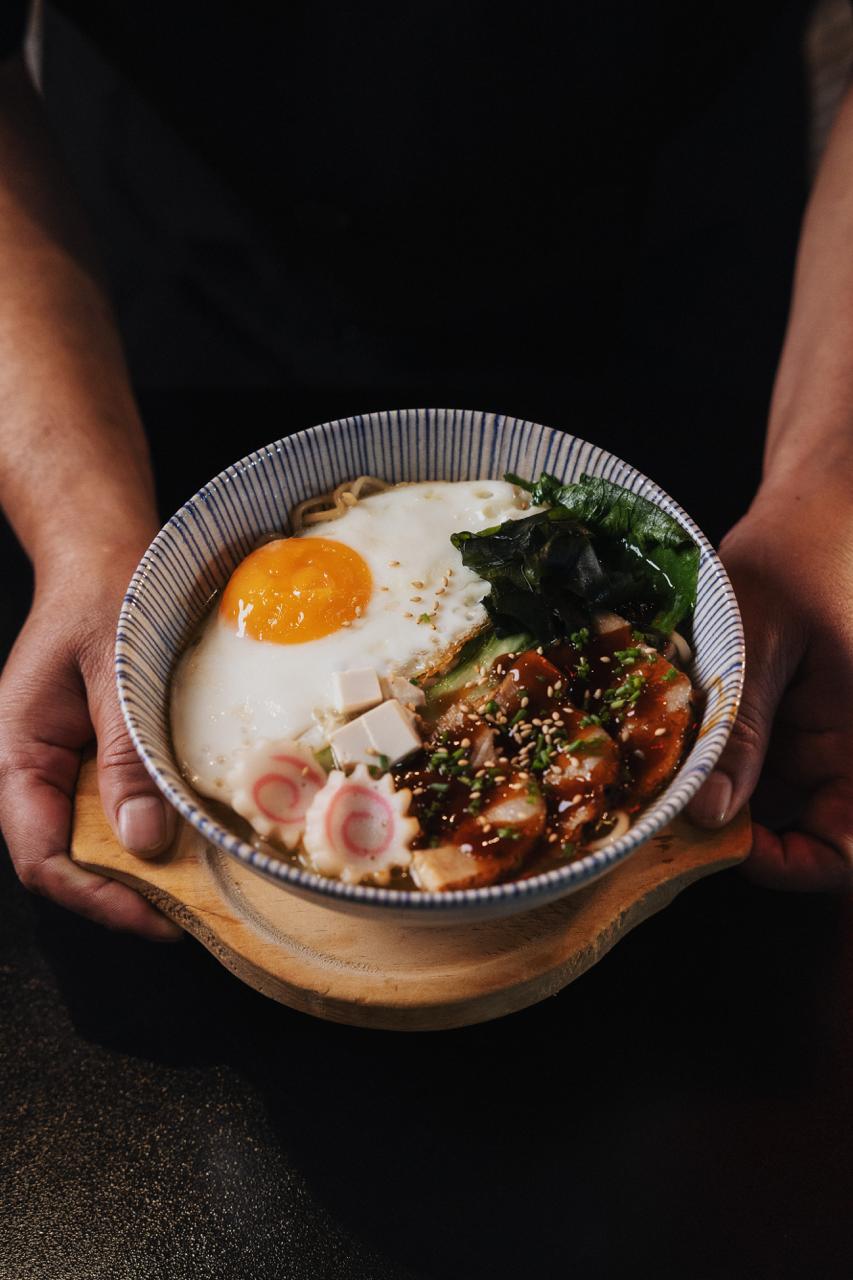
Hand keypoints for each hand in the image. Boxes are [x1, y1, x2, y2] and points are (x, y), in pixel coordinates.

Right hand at [0, 547, 180, 938]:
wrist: (107, 553)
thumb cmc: (103, 597)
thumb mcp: (117, 673)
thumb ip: (125, 755)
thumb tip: (143, 841)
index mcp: (20, 752)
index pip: (39, 855)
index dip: (93, 896)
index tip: (155, 916)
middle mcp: (41, 769)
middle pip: (69, 859)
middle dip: (125, 895)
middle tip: (193, 913)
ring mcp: (74, 763)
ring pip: (101, 840)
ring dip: (146, 867)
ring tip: (203, 887)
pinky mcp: (107, 754)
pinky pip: (127, 806)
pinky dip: (159, 828)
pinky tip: (198, 835)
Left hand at [688, 476, 852, 889]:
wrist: (818, 503)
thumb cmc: (805, 551)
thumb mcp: (764, 634)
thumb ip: (743, 723)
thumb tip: (709, 814)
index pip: (842, 850)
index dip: (792, 866)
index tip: (721, 845)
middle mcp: (835, 752)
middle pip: (790, 833)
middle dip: (724, 832)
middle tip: (653, 816)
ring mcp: (803, 738)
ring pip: (753, 800)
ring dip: (702, 794)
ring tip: (640, 776)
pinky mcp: (773, 718)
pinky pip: (736, 759)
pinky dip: (698, 757)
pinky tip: (654, 738)